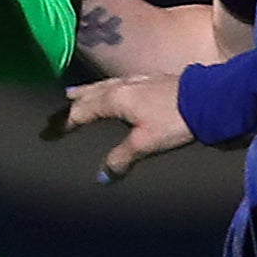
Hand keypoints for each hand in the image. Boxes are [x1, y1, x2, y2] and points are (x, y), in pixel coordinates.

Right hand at [45, 72, 196, 180]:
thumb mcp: (145, 143)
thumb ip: (121, 158)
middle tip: (58, 107)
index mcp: (115, 99)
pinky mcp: (152, 80)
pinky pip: (119, 83)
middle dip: (73, 103)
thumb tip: (102, 177)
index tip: (48, 133)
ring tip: (76, 94)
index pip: (82, 112)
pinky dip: (108, 88)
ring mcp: (138, 80)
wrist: (208, 99)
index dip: (64, 123)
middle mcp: (122, 85)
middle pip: (90, 94)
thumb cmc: (173, 120)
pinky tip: (116, 89)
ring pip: (104, 85)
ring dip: (88, 91)